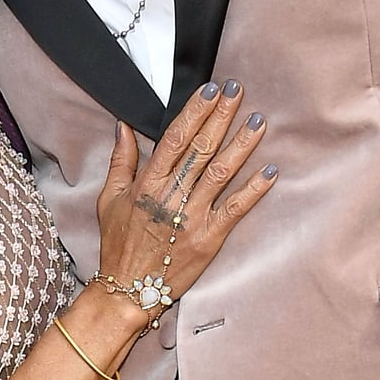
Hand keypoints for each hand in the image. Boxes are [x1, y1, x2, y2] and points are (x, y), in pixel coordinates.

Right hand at [96, 82, 275, 312]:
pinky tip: (271, 170)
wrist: (128, 289)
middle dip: (221, 117)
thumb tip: (123, 126)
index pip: (175, 138)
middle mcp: (171, 197)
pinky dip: (254, 189)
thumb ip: (121, 161)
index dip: (195, 112)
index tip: (211, 90)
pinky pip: (235, 208)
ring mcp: (192, 217)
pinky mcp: (209, 238)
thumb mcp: (109, 199)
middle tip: (238, 91)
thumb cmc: (119, 245)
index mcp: (148, 184)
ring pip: (221, 173)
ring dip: (242, 145)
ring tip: (258, 121)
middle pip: (201, 149)